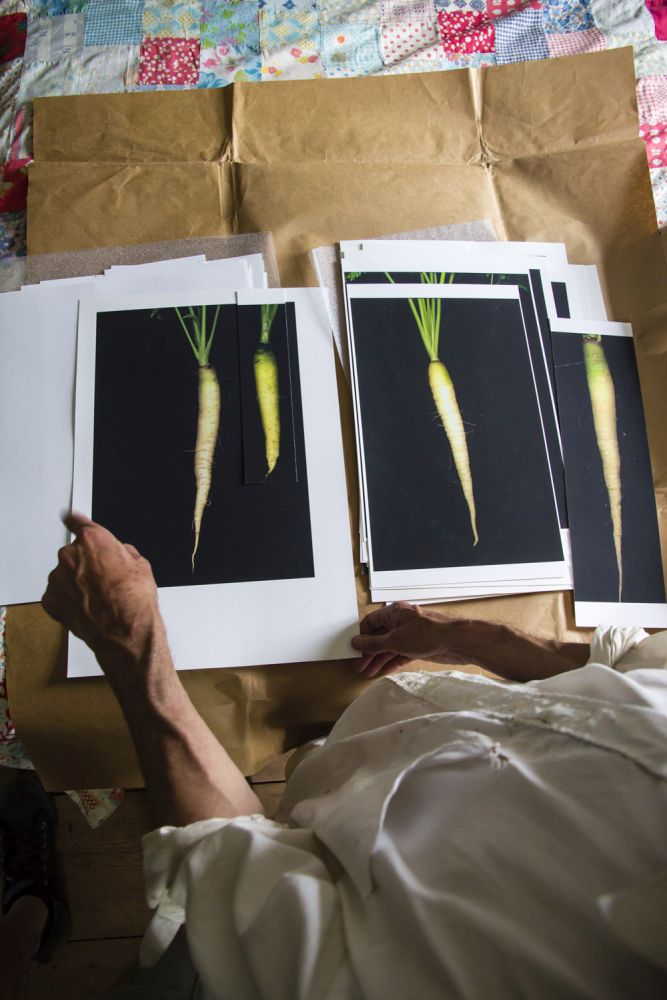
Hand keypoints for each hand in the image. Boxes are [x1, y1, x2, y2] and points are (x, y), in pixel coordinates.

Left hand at [42, 513, 167, 683]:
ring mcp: (57, 578)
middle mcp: (70, 554)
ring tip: (97, 599)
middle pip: (73, 553)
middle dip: (85, 563)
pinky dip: (68, 600)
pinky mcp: (50, 599)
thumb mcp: (141, 565)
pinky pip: (58, 594)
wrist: (124, 632)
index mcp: (92, 539)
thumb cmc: (133, 600)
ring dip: (75, 583)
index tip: (70, 519)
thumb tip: (117, 553)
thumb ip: (122, 551)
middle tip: (103, 580)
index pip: (75, 521)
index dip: (75, 521)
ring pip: (65, 575)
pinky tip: (86, 608)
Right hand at [351, 602, 473, 678]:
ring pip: (389, 648)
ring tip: (367, 672)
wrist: (456, 642)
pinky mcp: (418, 647)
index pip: (371, 622)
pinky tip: (381, 671)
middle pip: (379, 637)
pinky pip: (399, 655)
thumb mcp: (395, 640)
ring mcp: (410, 635)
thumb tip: (358, 642)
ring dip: (378, 660)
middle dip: (369, 652)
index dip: (362, 635)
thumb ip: (374, 643)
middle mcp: (402, 622)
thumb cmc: (431, 633)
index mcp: (395, 612)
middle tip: (359, 665)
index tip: (354, 648)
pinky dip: (390, 663)